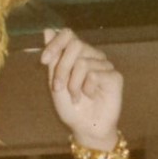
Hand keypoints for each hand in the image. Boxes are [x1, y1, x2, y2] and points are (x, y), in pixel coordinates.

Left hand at [40, 29, 122, 147]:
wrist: (85, 128)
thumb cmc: (70, 108)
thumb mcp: (55, 83)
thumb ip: (53, 58)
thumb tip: (48, 30)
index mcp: (77, 54)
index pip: (68, 34)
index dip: (55, 44)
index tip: (43, 61)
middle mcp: (92, 55)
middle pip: (75, 45)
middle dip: (62, 69)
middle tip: (58, 88)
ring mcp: (104, 64)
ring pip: (83, 62)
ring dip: (73, 84)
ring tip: (76, 98)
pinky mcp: (114, 76)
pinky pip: (94, 74)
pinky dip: (87, 89)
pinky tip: (90, 97)